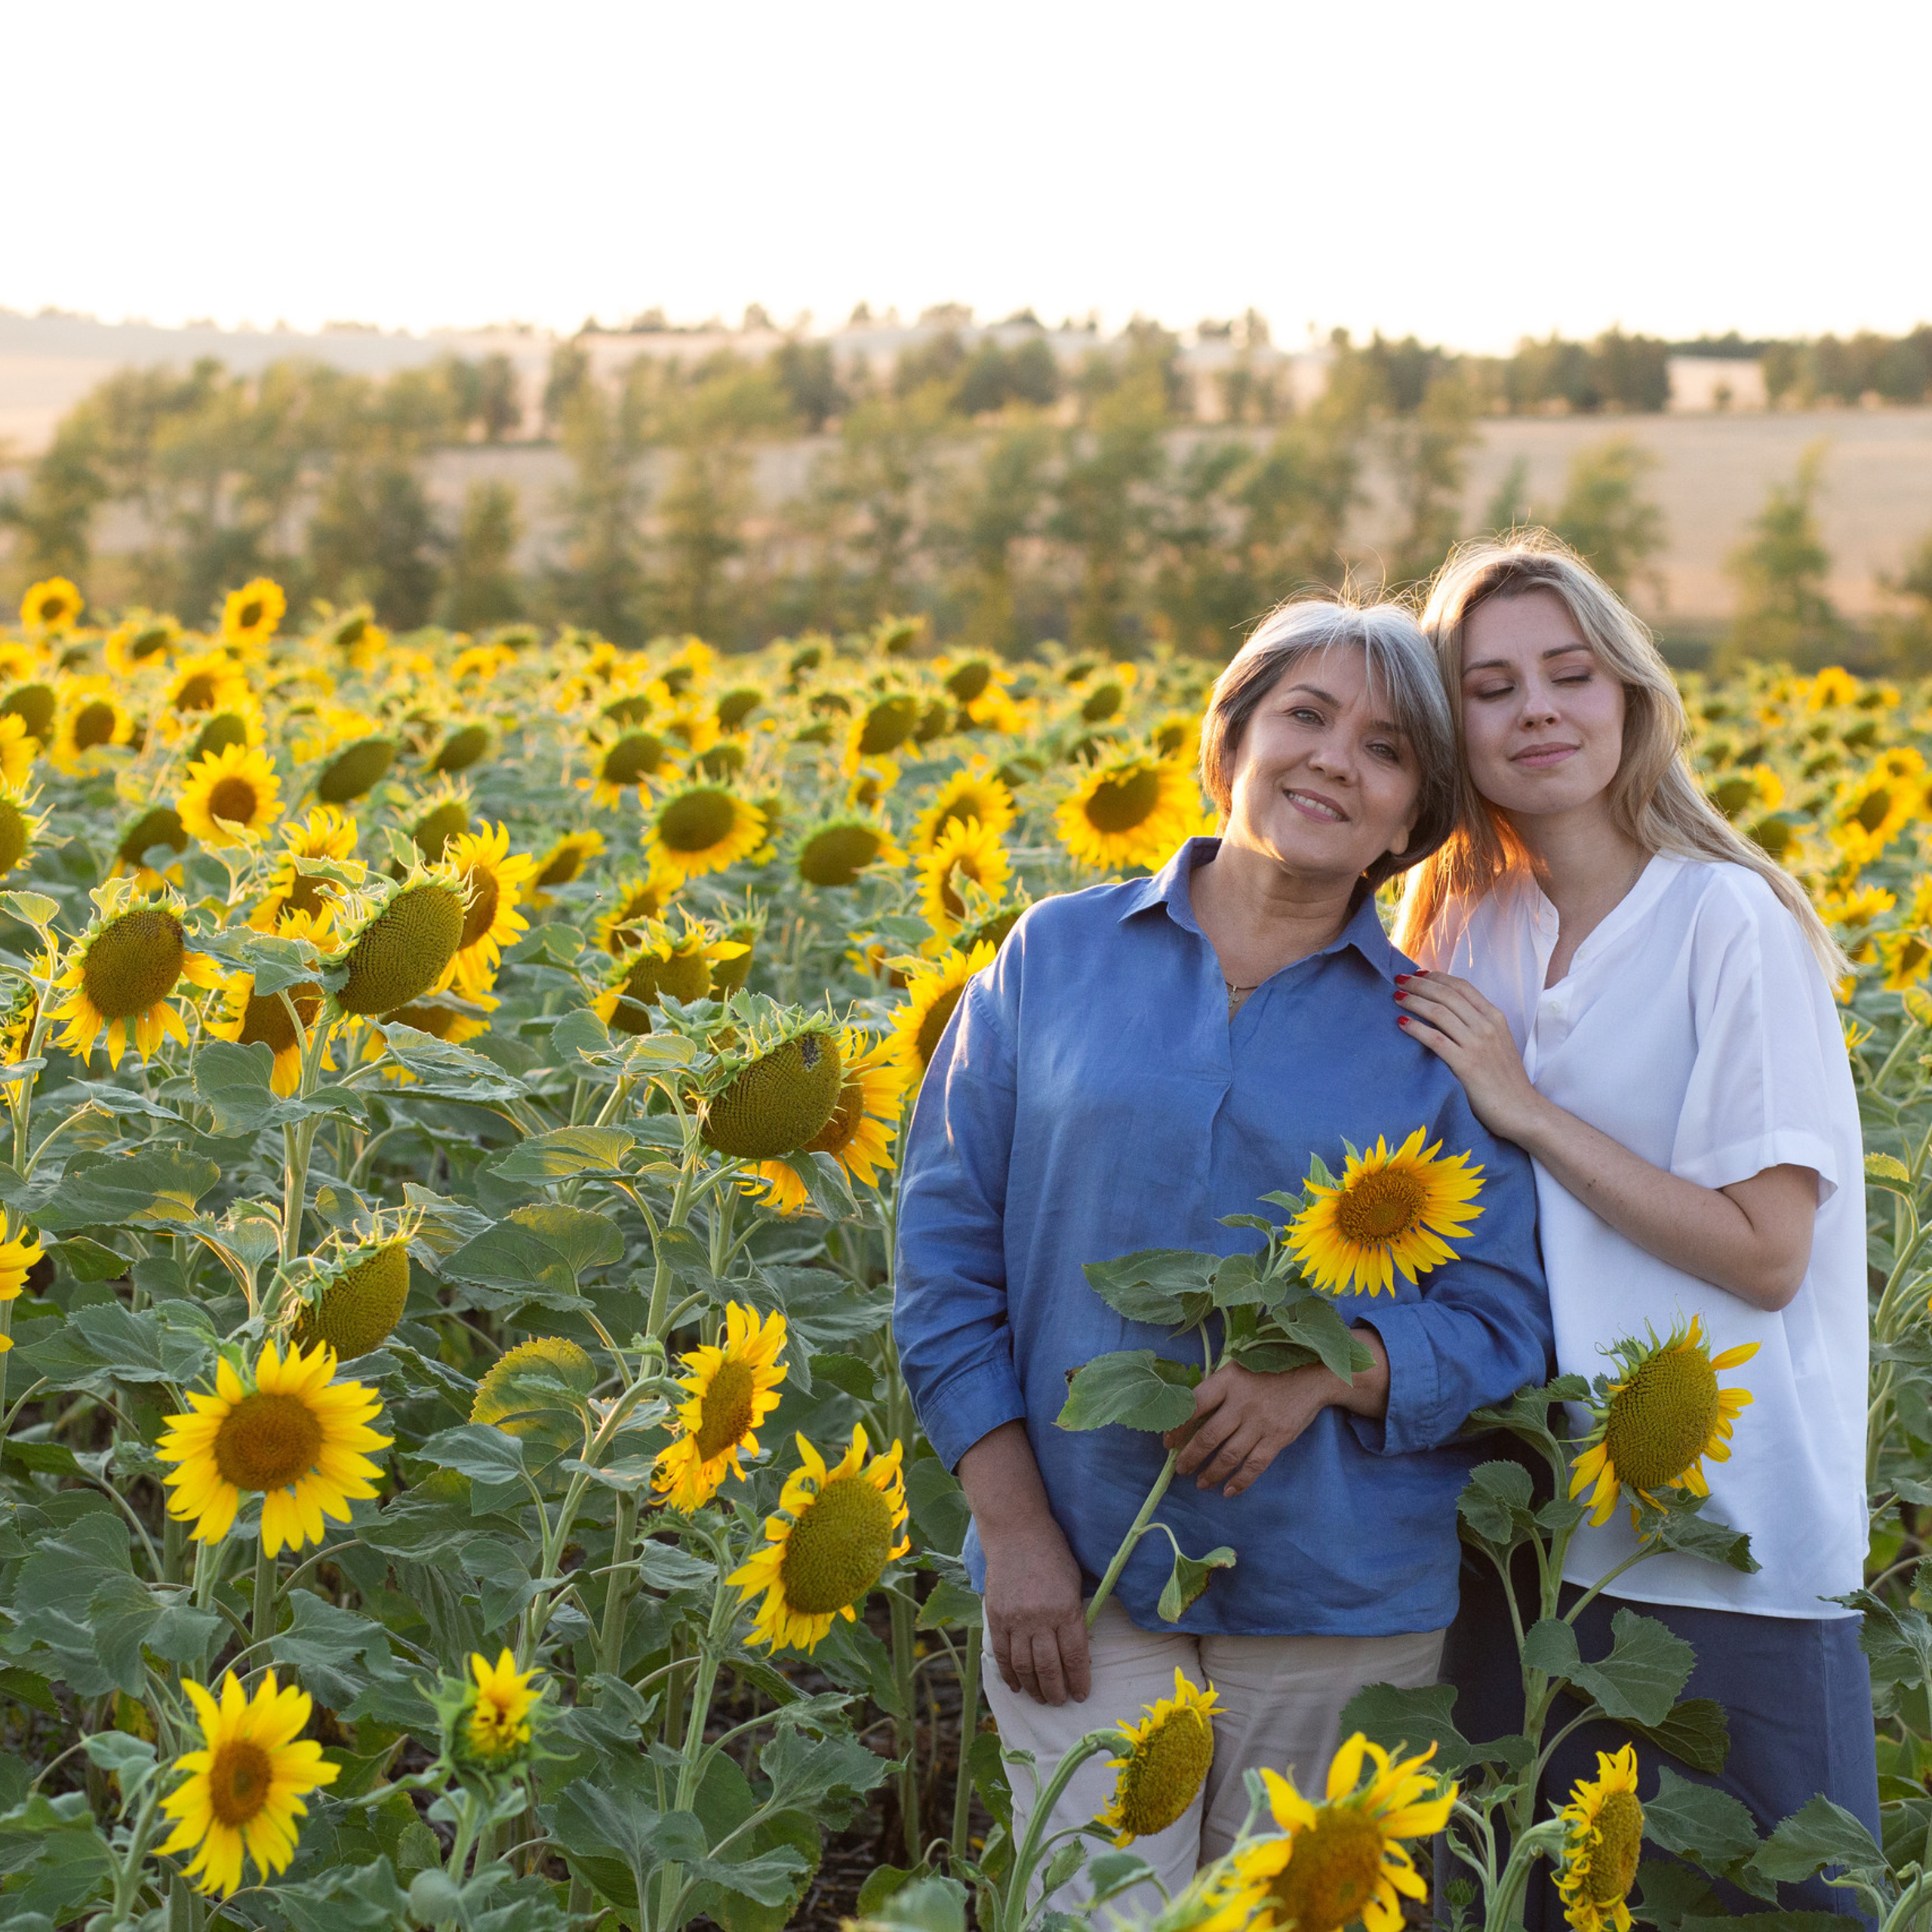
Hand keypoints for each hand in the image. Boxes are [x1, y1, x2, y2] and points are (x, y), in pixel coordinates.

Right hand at [982, 1515, 1090, 1706]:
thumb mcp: (1074, 1583)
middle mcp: (1040, 1618)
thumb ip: (1075, 1616)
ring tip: (1041, 1698)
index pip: (1075, 1657)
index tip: (1081, 1695)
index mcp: (1066, 1609)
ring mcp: (1015, 1619)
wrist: (1016, 1531)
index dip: (1079, 1681)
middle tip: (1060, 1701)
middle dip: (1056, 1691)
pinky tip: (1016, 1685)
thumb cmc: (1053, 1553)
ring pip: (1024, 1666)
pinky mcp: (996, 1616)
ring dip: (1033, 1688)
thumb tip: (1078, 1650)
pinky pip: (1002, 1654)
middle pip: (1049, 1668)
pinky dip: (1009, 1674)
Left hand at [1161, 1360, 1343, 1496]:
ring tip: (1201, 1483)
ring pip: (1229, 1455)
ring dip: (1211, 1473)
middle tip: (1180, 1469)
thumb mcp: (1237, 1369)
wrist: (1312, 1375)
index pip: (1193, 1406)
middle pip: (1208, 1436)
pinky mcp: (1277, 1438)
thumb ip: (1216, 1389)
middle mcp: (1241, 1403)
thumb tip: (1186, 1412)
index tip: (1168, 1442)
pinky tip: (1228, 1491)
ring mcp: (1260, 1422)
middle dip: (1190, 1457)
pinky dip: (1240, 1481)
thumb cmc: (1267, 1371)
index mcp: (1227, 1381)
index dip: (1176, 1427)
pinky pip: (1254, 1465)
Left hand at [1394, 971, 1543, 1143]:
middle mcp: (1487, 1026)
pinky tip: (1402, 1024)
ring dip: (1414, 1002)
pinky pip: (1435, 1039)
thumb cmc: (1505, 1079)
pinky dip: (1416, 1028)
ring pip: (1439, 1013)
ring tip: (1396, 998)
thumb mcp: (1497, 1043)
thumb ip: (1478, 1025)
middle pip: (1447, 995)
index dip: (1436, 977)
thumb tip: (1448, 1011)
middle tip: (1398, 981)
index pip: (1462, 987)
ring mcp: (1477, 1044)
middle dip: (1419, 984)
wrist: (1522, 1110)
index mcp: (1495, 1017)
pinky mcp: (1466, 1065)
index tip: (1416, 974)